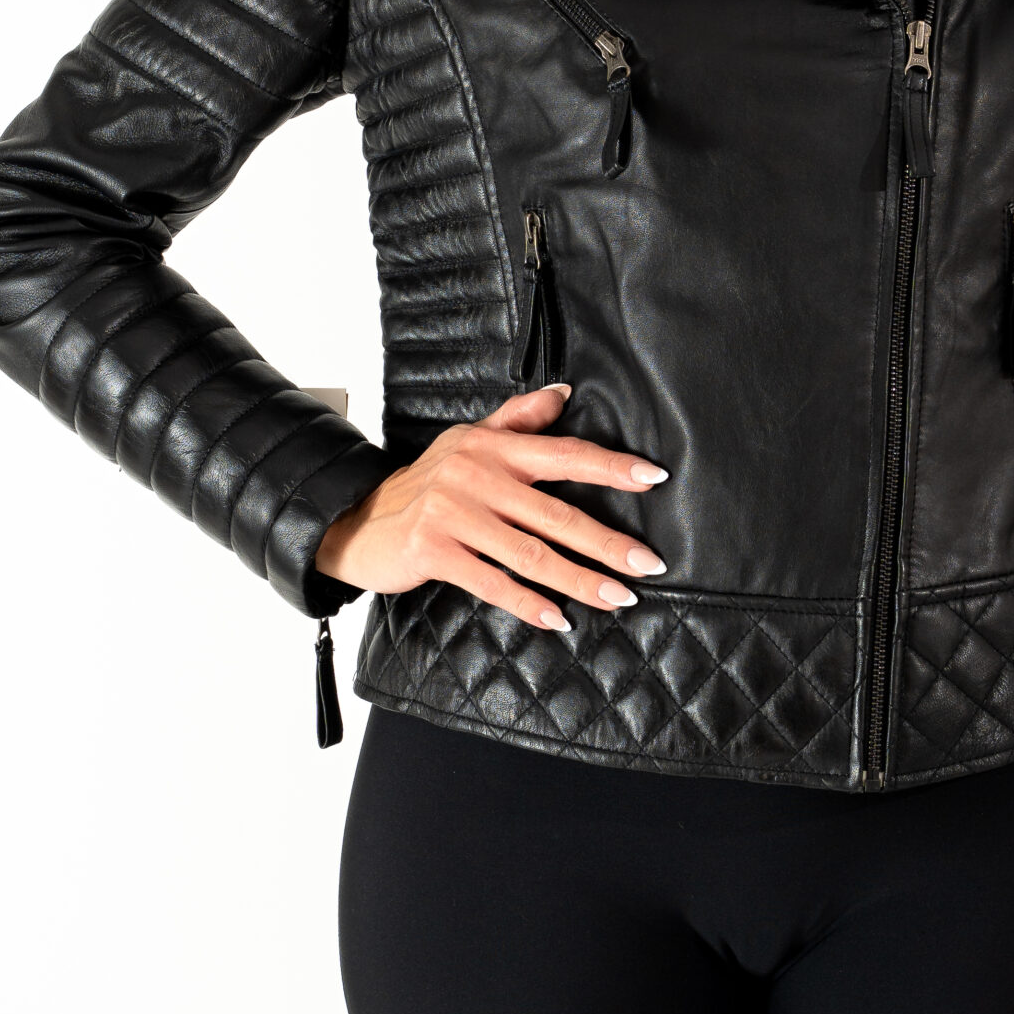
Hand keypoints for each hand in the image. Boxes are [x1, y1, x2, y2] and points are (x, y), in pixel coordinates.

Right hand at [314, 384, 668, 631]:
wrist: (359, 519)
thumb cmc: (426, 483)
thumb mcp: (468, 440)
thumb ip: (518, 419)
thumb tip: (564, 393)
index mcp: (493, 448)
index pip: (564, 453)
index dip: (611, 466)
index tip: (654, 478)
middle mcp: (476, 475)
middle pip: (556, 513)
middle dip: (608, 543)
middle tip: (648, 564)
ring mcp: (453, 514)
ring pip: (531, 554)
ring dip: (579, 580)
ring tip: (618, 597)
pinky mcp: (433, 551)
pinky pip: (492, 582)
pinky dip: (528, 604)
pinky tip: (558, 620)